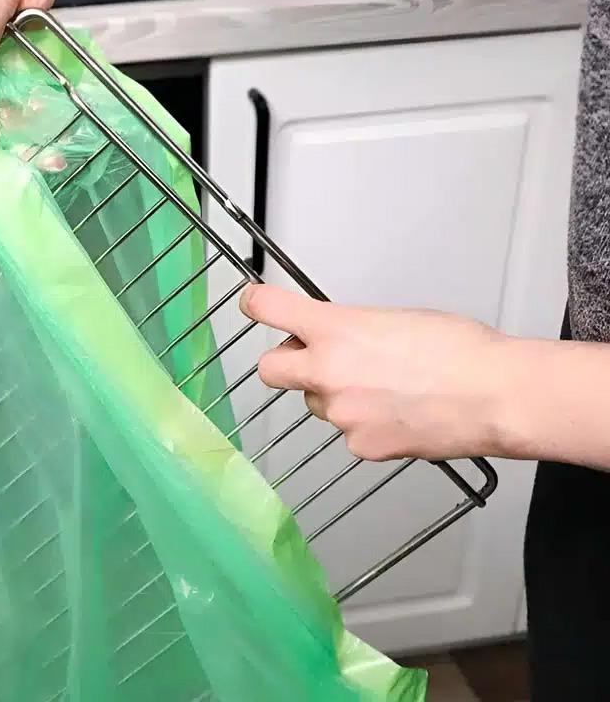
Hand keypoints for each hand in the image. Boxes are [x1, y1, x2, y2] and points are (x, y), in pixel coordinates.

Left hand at [240, 284, 514, 461]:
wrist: (496, 396)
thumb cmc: (458, 349)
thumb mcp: (391, 318)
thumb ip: (350, 328)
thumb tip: (335, 337)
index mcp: (335, 329)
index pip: (269, 309)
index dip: (256, 304)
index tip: (254, 304)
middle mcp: (327, 371)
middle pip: (269, 369)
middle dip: (285, 363)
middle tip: (312, 358)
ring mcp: (341, 413)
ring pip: (315, 403)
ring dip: (333, 394)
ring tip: (384, 388)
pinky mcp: (360, 446)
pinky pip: (348, 432)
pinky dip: (365, 425)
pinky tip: (398, 414)